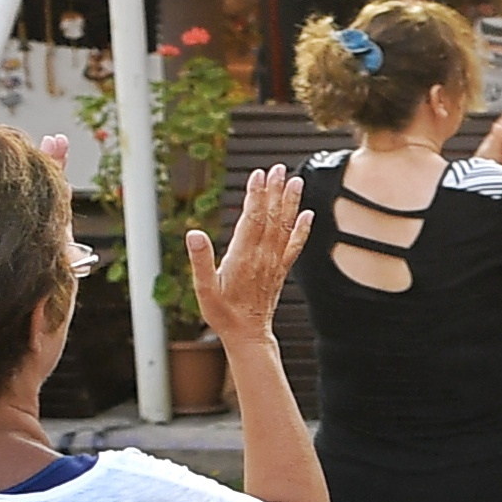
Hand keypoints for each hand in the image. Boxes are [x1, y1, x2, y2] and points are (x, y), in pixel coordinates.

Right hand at [187, 164, 304, 341]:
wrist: (248, 334)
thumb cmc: (223, 313)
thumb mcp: (204, 288)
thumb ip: (199, 260)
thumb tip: (194, 234)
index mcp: (243, 257)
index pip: (252, 219)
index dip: (255, 195)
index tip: (257, 175)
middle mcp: (263, 256)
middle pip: (271, 217)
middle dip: (274, 191)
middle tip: (277, 168)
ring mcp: (275, 262)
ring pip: (285, 227)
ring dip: (290, 202)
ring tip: (294, 180)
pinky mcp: (281, 270)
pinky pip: (294, 245)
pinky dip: (302, 228)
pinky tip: (308, 214)